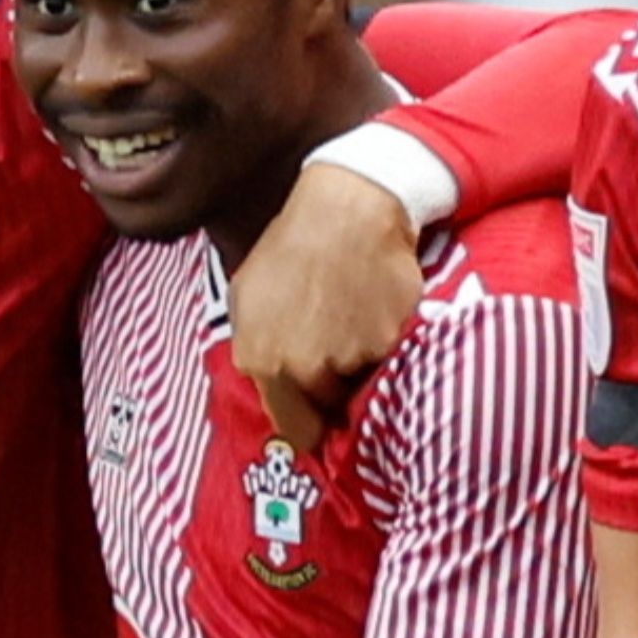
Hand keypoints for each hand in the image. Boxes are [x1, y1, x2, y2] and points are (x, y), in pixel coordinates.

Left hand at [228, 163, 422, 445]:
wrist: (348, 208)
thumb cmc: (291, 246)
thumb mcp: (246, 296)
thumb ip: (255, 349)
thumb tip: (274, 389)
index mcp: (261, 360)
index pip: (292, 429)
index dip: (307, 423)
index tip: (317, 415)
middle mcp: (303, 368)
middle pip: (328, 410)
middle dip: (332, 392)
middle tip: (338, 356)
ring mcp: (348, 357)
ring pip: (361, 386)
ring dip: (360, 366)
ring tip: (355, 322)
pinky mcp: (389, 341)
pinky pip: (390, 358)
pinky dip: (386, 342)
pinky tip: (375, 307)